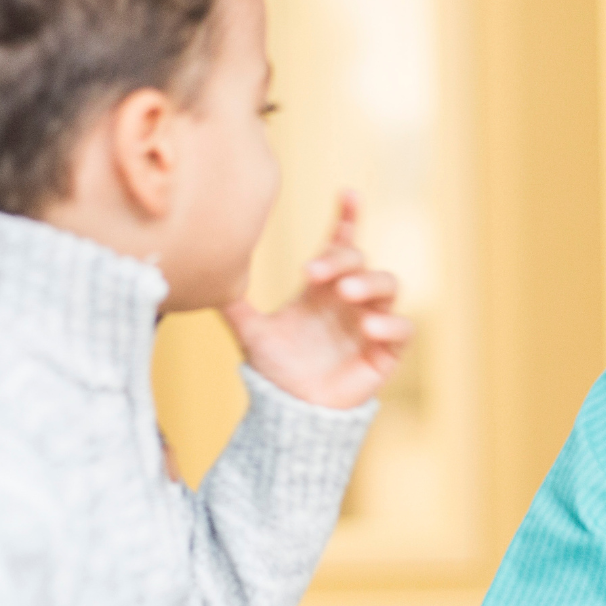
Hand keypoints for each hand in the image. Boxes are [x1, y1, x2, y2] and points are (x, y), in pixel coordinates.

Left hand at [223, 192, 412, 408]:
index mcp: (323, 288)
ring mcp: (371, 322)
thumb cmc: (276, 370)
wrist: (291, 411)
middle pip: (361, 260)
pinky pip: (403, 329)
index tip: (348, 193)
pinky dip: (390, 324)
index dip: (348, 217)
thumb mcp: (251, 333)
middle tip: (312, 273)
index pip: (342, 243)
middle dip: (342, 259)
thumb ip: (233, 305)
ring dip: (370, 283)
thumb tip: (202, 278)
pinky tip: (368, 327)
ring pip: (389, 285)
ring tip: (345, 293)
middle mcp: (350, 299)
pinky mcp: (386, 351)